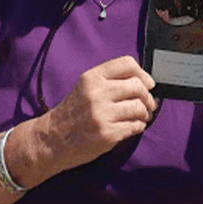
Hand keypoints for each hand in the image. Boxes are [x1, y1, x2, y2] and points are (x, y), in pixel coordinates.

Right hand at [45, 56, 156, 171]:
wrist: (53, 139)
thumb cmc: (73, 112)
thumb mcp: (86, 87)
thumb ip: (110, 80)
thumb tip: (144, 81)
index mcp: (92, 77)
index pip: (127, 64)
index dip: (143, 74)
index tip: (148, 83)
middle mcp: (97, 93)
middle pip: (137, 86)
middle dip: (148, 96)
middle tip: (149, 104)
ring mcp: (102, 115)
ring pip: (138, 107)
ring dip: (145, 113)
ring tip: (142, 116)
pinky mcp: (107, 134)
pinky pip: (134, 126)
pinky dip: (139, 126)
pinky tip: (135, 126)